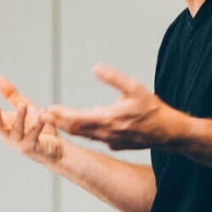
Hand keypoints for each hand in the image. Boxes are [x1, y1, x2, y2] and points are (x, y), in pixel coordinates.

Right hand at [0, 76, 64, 165]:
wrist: (53, 147)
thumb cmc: (34, 127)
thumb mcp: (21, 106)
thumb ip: (10, 95)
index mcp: (4, 126)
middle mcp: (8, 136)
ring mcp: (19, 143)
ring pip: (17, 130)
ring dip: (19, 117)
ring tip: (23, 105)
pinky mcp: (32, 147)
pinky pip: (35, 133)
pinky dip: (38, 123)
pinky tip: (42, 113)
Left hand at [46, 63, 187, 149]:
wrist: (169, 132)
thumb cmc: (152, 109)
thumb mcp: (134, 88)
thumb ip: (113, 78)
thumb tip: (95, 67)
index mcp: (108, 120)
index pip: (76, 119)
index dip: (59, 115)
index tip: (46, 110)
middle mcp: (106, 134)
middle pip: (75, 129)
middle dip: (58, 122)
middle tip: (42, 115)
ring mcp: (110, 141)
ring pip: (84, 135)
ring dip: (68, 127)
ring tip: (55, 119)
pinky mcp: (116, 144)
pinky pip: (95, 137)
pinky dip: (83, 131)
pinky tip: (81, 124)